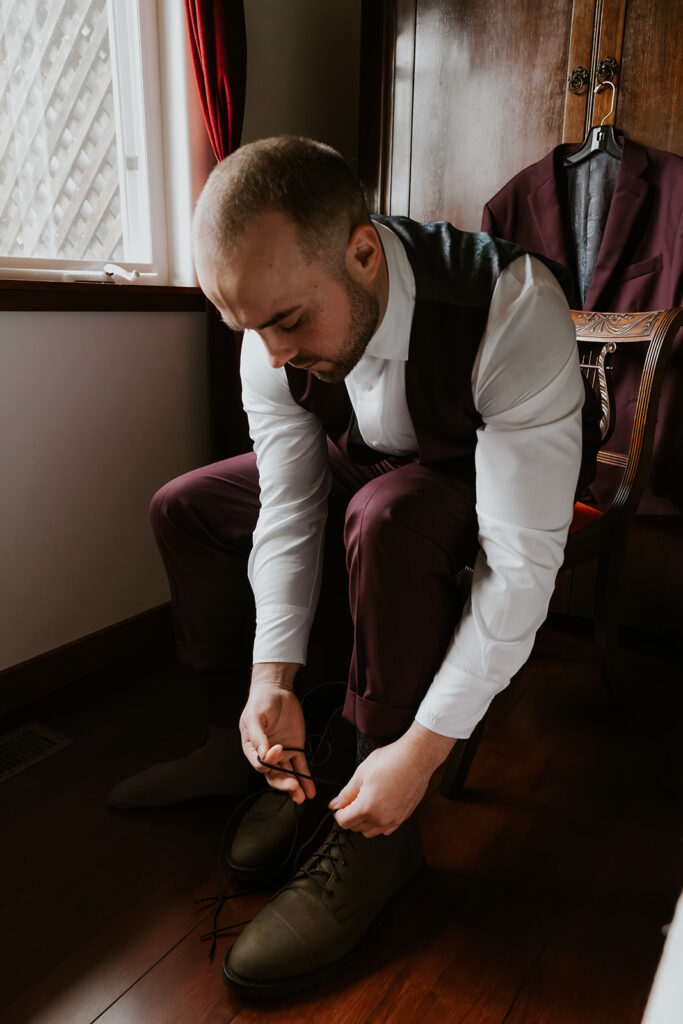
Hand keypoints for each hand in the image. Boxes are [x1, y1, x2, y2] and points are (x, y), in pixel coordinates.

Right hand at [239, 669, 314, 802]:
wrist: (276, 690)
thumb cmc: (260, 702)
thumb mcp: (255, 716)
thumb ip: (258, 735)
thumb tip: (263, 753)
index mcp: (252, 748)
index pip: (260, 763)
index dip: (269, 761)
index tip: (278, 750)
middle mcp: (266, 754)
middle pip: (273, 774)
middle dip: (283, 783)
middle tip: (293, 786)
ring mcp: (282, 753)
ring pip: (288, 774)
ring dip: (295, 787)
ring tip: (302, 797)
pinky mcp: (296, 749)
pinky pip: (301, 767)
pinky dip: (306, 779)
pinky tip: (310, 790)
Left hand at [328, 721, 455, 836]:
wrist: (416, 758)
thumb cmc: (392, 760)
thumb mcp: (362, 773)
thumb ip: (346, 793)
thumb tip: (336, 804)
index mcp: (367, 807)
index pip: (344, 822)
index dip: (338, 813)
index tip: (340, 806)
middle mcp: (381, 818)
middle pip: (356, 828)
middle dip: (350, 816)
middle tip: (352, 800)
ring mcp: (393, 820)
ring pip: (370, 832)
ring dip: (363, 822)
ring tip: (365, 804)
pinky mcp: (403, 818)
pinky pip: (386, 830)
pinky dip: (379, 824)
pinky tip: (379, 809)